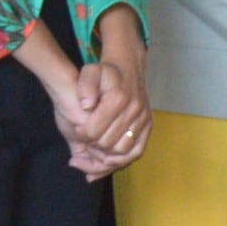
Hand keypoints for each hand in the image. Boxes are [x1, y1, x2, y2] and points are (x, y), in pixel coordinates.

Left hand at [55, 55, 148, 177]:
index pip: (93, 131)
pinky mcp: (148, 125)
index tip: (77, 131)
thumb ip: (85, 86)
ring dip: (106, 155)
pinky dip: (123, 158)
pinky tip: (109, 157)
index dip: (82, 135)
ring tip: (95, 149)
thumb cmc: (105, 71)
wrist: (128, 67)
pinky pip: (137, 150)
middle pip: (107, 144)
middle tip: (86, 141)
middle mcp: (134, 110)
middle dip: (92, 146)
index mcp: (118, 98)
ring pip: (122, 152)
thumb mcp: (90, 71)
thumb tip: (86, 106)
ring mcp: (143, 119)